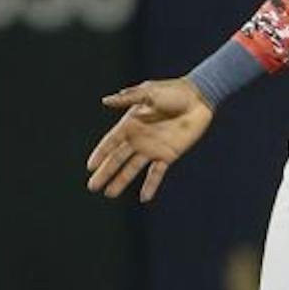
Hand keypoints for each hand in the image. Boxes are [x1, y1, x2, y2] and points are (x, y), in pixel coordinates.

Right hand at [86, 77, 213, 202]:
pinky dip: (150, 186)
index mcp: (131, 123)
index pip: (111, 142)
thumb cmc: (173, 91)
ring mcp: (152, 148)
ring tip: (109, 194)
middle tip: (92, 187)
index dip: (100, 154)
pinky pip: (157, 174)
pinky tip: (144, 198)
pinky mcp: (168, 155)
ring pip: (132, 169)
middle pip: (117, 159)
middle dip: (105, 172)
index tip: (90, 167)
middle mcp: (138, 138)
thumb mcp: (149, 92)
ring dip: (121, 181)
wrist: (198, 99)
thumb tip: (105, 101)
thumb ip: (128, 98)